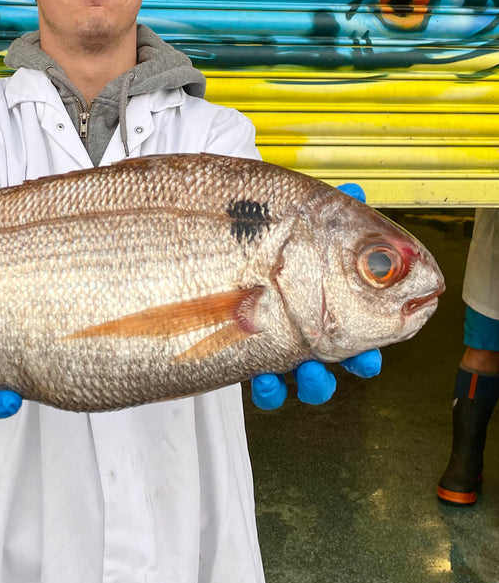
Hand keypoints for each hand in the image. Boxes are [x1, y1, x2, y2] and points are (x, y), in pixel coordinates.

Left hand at [250, 181, 380, 409]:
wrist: (210, 231)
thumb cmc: (260, 220)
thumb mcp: (297, 210)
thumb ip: (331, 207)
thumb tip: (356, 193)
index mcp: (330, 291)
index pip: (361, 326)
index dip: (370, 346)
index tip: (369, 354)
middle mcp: (309, 318)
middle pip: (342, 354)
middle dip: (352, 365)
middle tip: (357, 365)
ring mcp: (280, 337)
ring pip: (308, 376)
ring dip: (316, 383)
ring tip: (310, 376)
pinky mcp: (249, 351)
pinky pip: (263, 383)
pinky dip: (269, 389)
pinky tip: (265, 381)